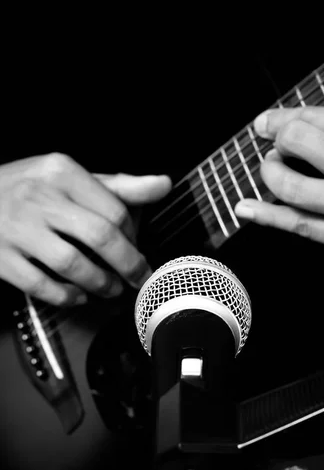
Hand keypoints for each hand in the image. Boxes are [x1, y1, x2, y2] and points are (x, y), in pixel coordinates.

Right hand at [0, 153, 170, 304]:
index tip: (137, 248)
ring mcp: (18, 229)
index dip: (134, 235)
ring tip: (111, 288)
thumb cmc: (27, 187)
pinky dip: (66, 296)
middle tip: (138, 278)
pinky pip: (40, 285)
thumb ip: (117, 185)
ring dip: (100, 283)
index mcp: (62, 173)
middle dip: (129, 265)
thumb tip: (163, 184)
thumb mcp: (69, 176)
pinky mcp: (1, 257)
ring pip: (72, 264)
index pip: (114, 209)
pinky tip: (78, 296)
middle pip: (100, 236)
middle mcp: (40, 198)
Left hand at [234, 30, 323, 264]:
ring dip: (270, 173)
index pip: (311, 118)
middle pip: (295, 144)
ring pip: (289, 187)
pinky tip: (246, 208)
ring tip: (273, 168)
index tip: (266, 123)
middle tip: (276, 146)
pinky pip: (298, 227)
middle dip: (277, 142)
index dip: (280, 119)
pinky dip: (265, 216)